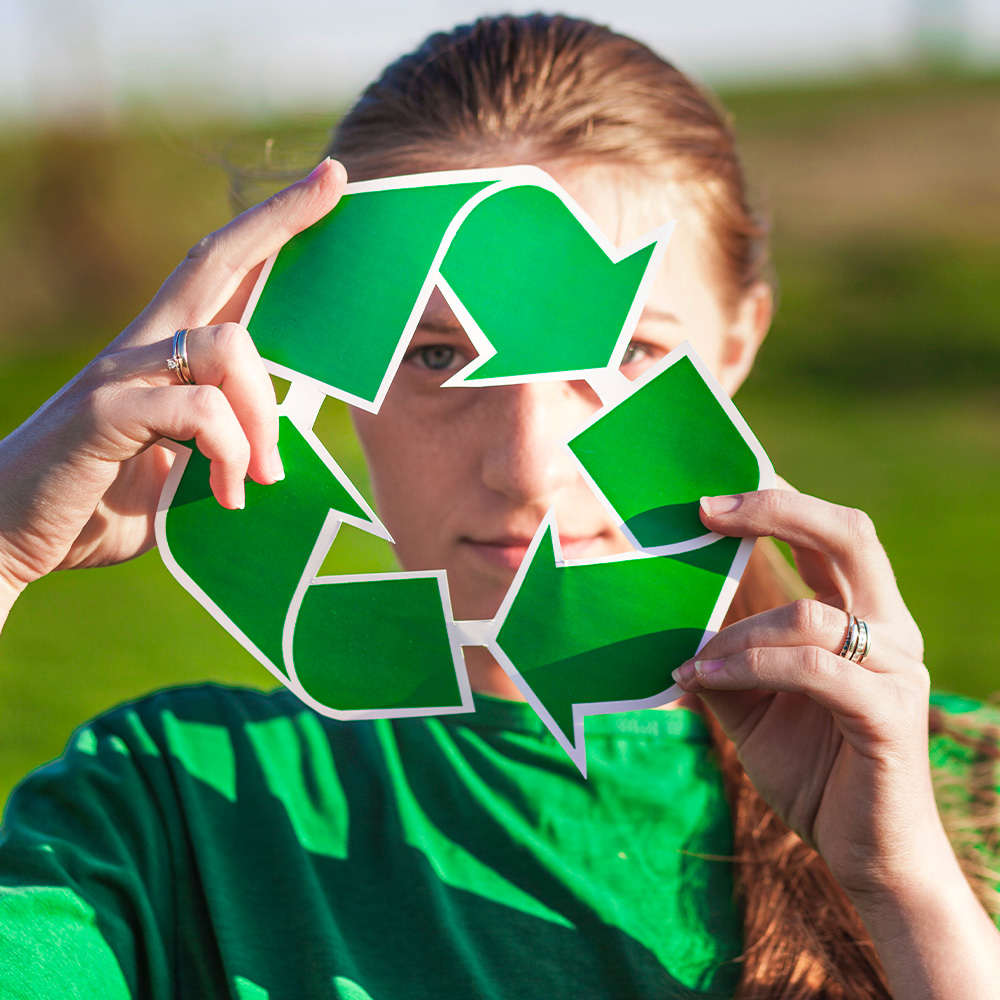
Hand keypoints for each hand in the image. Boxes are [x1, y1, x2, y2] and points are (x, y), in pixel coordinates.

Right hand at [0, 158, 346, 614]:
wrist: (5, 539)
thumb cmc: (92, 505)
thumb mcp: (173, 473)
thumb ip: (214, 449)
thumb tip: (271, 452)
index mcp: (159, 357)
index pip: (216, 272)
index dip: (267, 227)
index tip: (323, 185)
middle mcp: (139, 350)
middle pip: (214, 263)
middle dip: (280, 221)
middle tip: (336, 183)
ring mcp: (119, 375)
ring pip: (228, 346)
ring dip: (263, 415)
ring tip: (261, 477)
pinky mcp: (104, 412)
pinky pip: (198, 407)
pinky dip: (228, 451)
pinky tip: (225, 494)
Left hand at [674, 485, 999, 998]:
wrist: (864, 854)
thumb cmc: (811, 770)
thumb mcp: (750, 704)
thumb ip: (723, 658)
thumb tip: (668, 625)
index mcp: (863, 619)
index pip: (831, 536)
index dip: (778, 503)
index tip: (713, 498)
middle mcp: (889, 632)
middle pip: (849, 535)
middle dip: (776, 510)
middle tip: (708, 511)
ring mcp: (896, 671)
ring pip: (809, 615)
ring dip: (736, 633)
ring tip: (692, 662)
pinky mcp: (888, 715)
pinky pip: (813, 669)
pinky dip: (751, 667)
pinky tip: (706, 680)